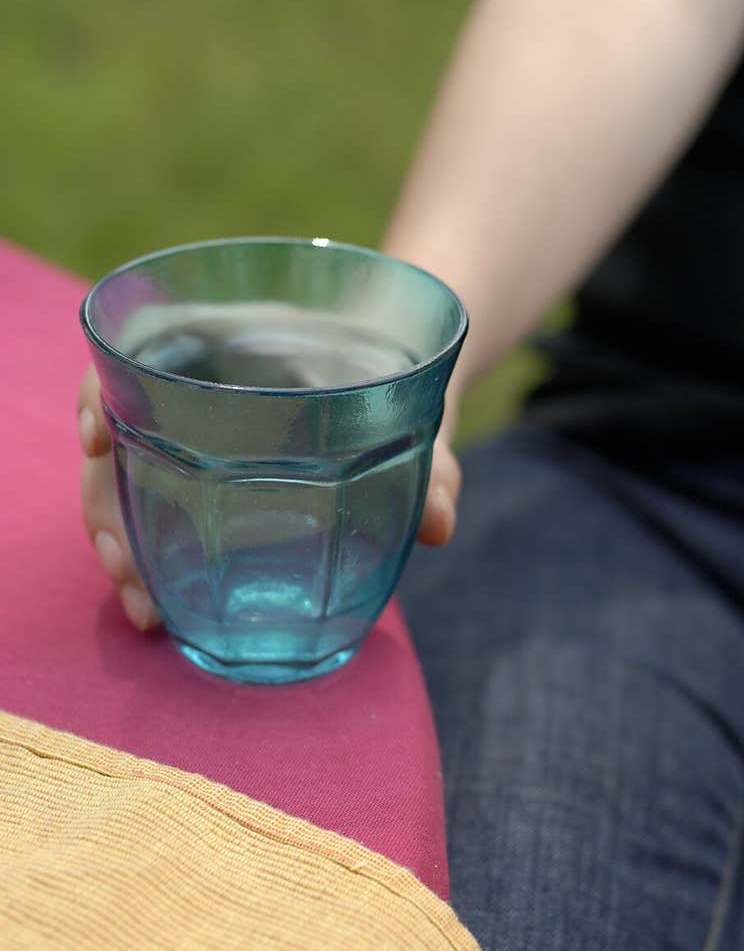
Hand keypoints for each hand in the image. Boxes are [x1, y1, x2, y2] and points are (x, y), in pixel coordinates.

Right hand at [77, 366, 460, 630]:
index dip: (101, 390)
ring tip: (146, 611)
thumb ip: (434, 460)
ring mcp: (188, 430)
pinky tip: (156, 604)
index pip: (139, 348)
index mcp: (235, 339)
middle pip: (117, 432)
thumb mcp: (419, 408)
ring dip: (121, 546)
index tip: (94, 439)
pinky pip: (150, 509)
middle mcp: (195, 382)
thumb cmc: (398, 375)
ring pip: (122, 481)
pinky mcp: (196, 473)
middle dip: (107, 507)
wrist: (399, 373)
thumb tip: (442, 524)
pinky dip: (145, 557)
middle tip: (128, 574)